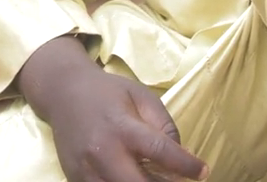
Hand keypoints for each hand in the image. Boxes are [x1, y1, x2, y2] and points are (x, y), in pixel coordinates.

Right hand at [22, 46, 205, 181]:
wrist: (62, 92)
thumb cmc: (108, 93)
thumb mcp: (142, 97)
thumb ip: (164, 125)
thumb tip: (181, 156)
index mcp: (122, 127)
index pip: (160, 151)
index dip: (187, 165)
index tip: (203, 171)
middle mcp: (103, 152)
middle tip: (177, 181)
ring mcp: (86, 170)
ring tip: (153, 177)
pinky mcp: (75, 179)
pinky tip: (130, 176)